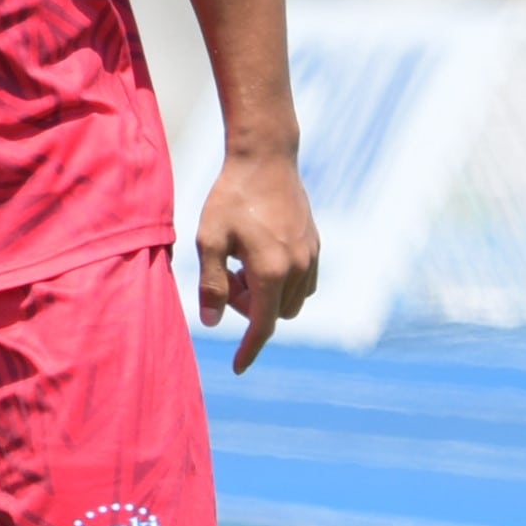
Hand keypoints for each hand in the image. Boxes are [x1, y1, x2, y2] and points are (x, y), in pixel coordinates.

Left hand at [196, 150, 319, 372]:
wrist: (266, 157)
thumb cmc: (231, 197)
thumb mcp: (210, 240)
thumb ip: (210, 285)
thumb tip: (210, 323)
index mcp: (271, 271)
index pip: (262, 326)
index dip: (249, 350)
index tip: (238, 368)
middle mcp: (297, 268)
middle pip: (275, 314)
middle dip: (251, 309)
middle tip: (227, 276)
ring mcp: (311, 256)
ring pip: (292, 300)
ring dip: (268, 296)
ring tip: (242, 263)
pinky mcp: (315, 243)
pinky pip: (304, 282)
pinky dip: (283, 282)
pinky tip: (260, 255)